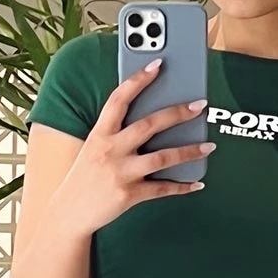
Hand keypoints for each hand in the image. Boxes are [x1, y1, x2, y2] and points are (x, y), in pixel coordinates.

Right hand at [53, 59, 213, 238]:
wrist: (69, 212)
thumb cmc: (85, 177)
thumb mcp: (94, 148)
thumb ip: (117, 135)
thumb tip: (153, 122)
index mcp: (100, 134)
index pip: (119, 99)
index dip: (138, 80)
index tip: (158, 64)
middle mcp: (110, 150)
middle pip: (149, 125)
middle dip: (178, 113)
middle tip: (200, 105)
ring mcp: (120, 173)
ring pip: (162, 157)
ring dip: (189, 151)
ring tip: (209, 146)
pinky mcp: (128, 195)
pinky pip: (162, 189)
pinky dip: (182, 186)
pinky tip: (196, 183)